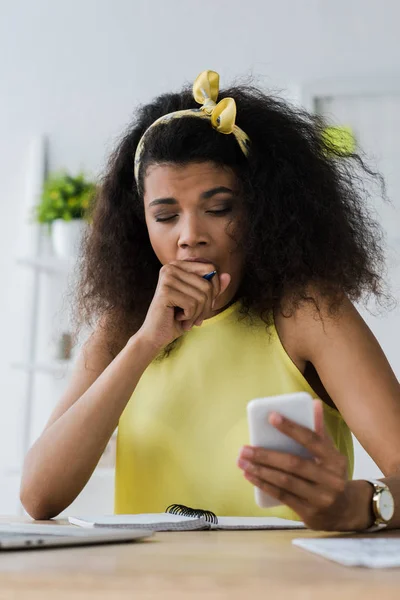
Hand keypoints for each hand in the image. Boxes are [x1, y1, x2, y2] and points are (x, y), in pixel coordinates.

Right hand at [137, 260, 230, 351]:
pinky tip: (178, 318)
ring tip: (186, 319)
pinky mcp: (165, 291)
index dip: (214, 289)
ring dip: (197, 314)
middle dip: (206, 306)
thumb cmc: (178, 318)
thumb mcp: (199, 302)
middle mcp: (171, 267)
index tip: (204, 305)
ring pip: (201, 296)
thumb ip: (213, 288)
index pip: (211, 269)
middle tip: (196, 317)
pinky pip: (192, 305)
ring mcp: (167, 278)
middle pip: (207, 284)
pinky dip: (190, 317)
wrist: (155, 336)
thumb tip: (228, 275)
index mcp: (179, 265)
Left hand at [237, 400, 352, 530]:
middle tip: (244, 449)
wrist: (344, 511)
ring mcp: (320, 498)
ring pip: (285, 481)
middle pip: (293, 463)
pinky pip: (283, 496)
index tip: (271, 417)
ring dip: (260, 471)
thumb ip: (319, 431)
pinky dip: (264, 485)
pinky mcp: (309, 513)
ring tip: (242, 462)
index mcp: (335, 460)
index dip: (291, 428)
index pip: (312, 440)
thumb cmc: (330, 475)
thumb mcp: (330, 454)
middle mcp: (331, 479)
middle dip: (266, 455)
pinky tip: (250, 476)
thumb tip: (313, 403)